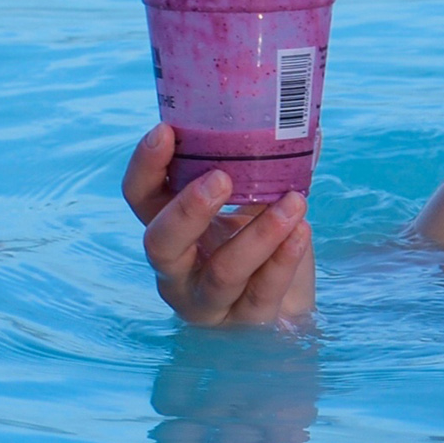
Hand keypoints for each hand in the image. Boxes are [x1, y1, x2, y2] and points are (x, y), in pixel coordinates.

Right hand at [124, 124, 316, 328]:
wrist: (288, 309)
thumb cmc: (264, 248)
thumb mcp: (258, 203)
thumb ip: (267, 167)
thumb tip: (298, 118)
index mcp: (173, 229)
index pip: (140, 198)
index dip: (145, 167)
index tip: (165, 130)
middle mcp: (178, 269)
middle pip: (160, 244)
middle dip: (187, 211)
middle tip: (221, 179)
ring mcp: (208, 302)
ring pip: (220, 275)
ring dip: (257, 235)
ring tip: (294, 201)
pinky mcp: (246, 324)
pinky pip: (261, 296)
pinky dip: (282, 262)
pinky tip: (303, 232)